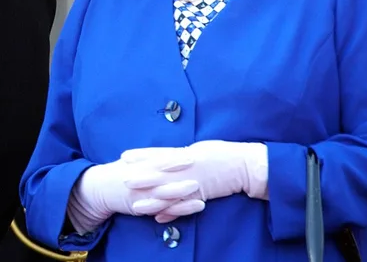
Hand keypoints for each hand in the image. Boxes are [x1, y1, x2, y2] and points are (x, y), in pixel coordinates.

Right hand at [67, 153, 205, 233]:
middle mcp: (141, 177)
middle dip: (179, 168)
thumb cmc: (117, 174)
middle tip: (197, 163)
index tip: (189, 151)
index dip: (173, 155)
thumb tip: (168, 153)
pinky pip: (163, 208)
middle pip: (162, 172)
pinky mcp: (142, 206)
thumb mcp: (131, 164)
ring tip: (198, 186)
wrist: (99, 189)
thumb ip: (147, 159)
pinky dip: (180, 208)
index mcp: (139, 165)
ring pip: (164, 191)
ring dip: (181, 189)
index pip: (158, 159)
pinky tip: (195, 206)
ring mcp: (142, 192)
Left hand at [122, 140, 268, 222]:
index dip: (141, 155)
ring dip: (152, 199)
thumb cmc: (220, 154)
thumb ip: (179, 154)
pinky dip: (171, 212)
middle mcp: (186, 167)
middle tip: (123, 180)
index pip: (158, 154)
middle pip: (159, 173)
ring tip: (136, 205)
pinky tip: (159, 218)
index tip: (124, 156)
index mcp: (184, 153)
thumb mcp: (197, 149)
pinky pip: (184, 205)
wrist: (244, 165)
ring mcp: (194, 182)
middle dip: (140, 178)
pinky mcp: (202, 195)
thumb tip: (163, 156)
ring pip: (169, 192)